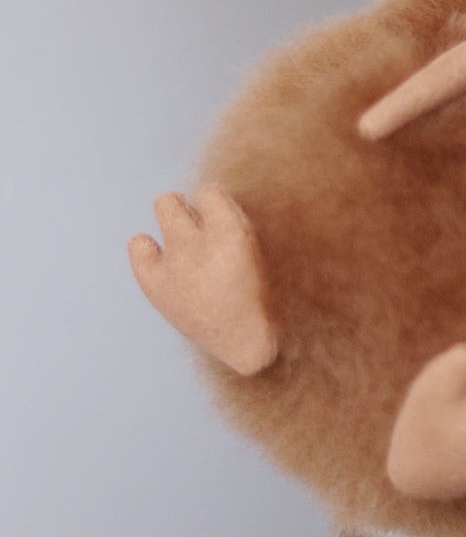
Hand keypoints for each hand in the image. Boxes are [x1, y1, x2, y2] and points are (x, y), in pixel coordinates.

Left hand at [128, 187, 279, 375]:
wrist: (244, 343)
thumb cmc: (256, 297)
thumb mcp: (256, 253)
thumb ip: (233, 224)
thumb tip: (207, 201)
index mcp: (233, 235)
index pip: (209, 193)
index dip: (215, 206)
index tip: (221, 220)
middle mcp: (197, 244)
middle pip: (173, 200)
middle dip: (185, 208)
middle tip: (198, 228)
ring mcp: (173, 263)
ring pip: (163, 208)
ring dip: (173, 218)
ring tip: (184, 240)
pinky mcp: (156, 284)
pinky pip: (139, 245)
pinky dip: (146, 247)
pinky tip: (159, 256)